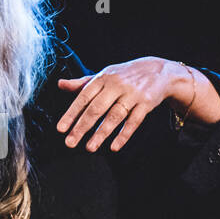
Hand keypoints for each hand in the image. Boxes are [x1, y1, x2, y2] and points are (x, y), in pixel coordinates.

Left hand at [55, 57, 180, 151]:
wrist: (159, 71)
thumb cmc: (125, 76)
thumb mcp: (104, 75)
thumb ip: (82, 83)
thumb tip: (60, 84)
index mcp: (103, 78)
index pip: (83, 97)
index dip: (72, 113)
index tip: (61, 129)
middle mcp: (116, 85)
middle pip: (96, 108)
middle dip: (82, 126)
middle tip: (70, 142)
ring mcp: (132, 94)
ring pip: (114, 116)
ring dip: (101, 133)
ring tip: (90, 147)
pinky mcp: (146, 103)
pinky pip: (134, 121)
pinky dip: (124, 135)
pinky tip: (114, 147)